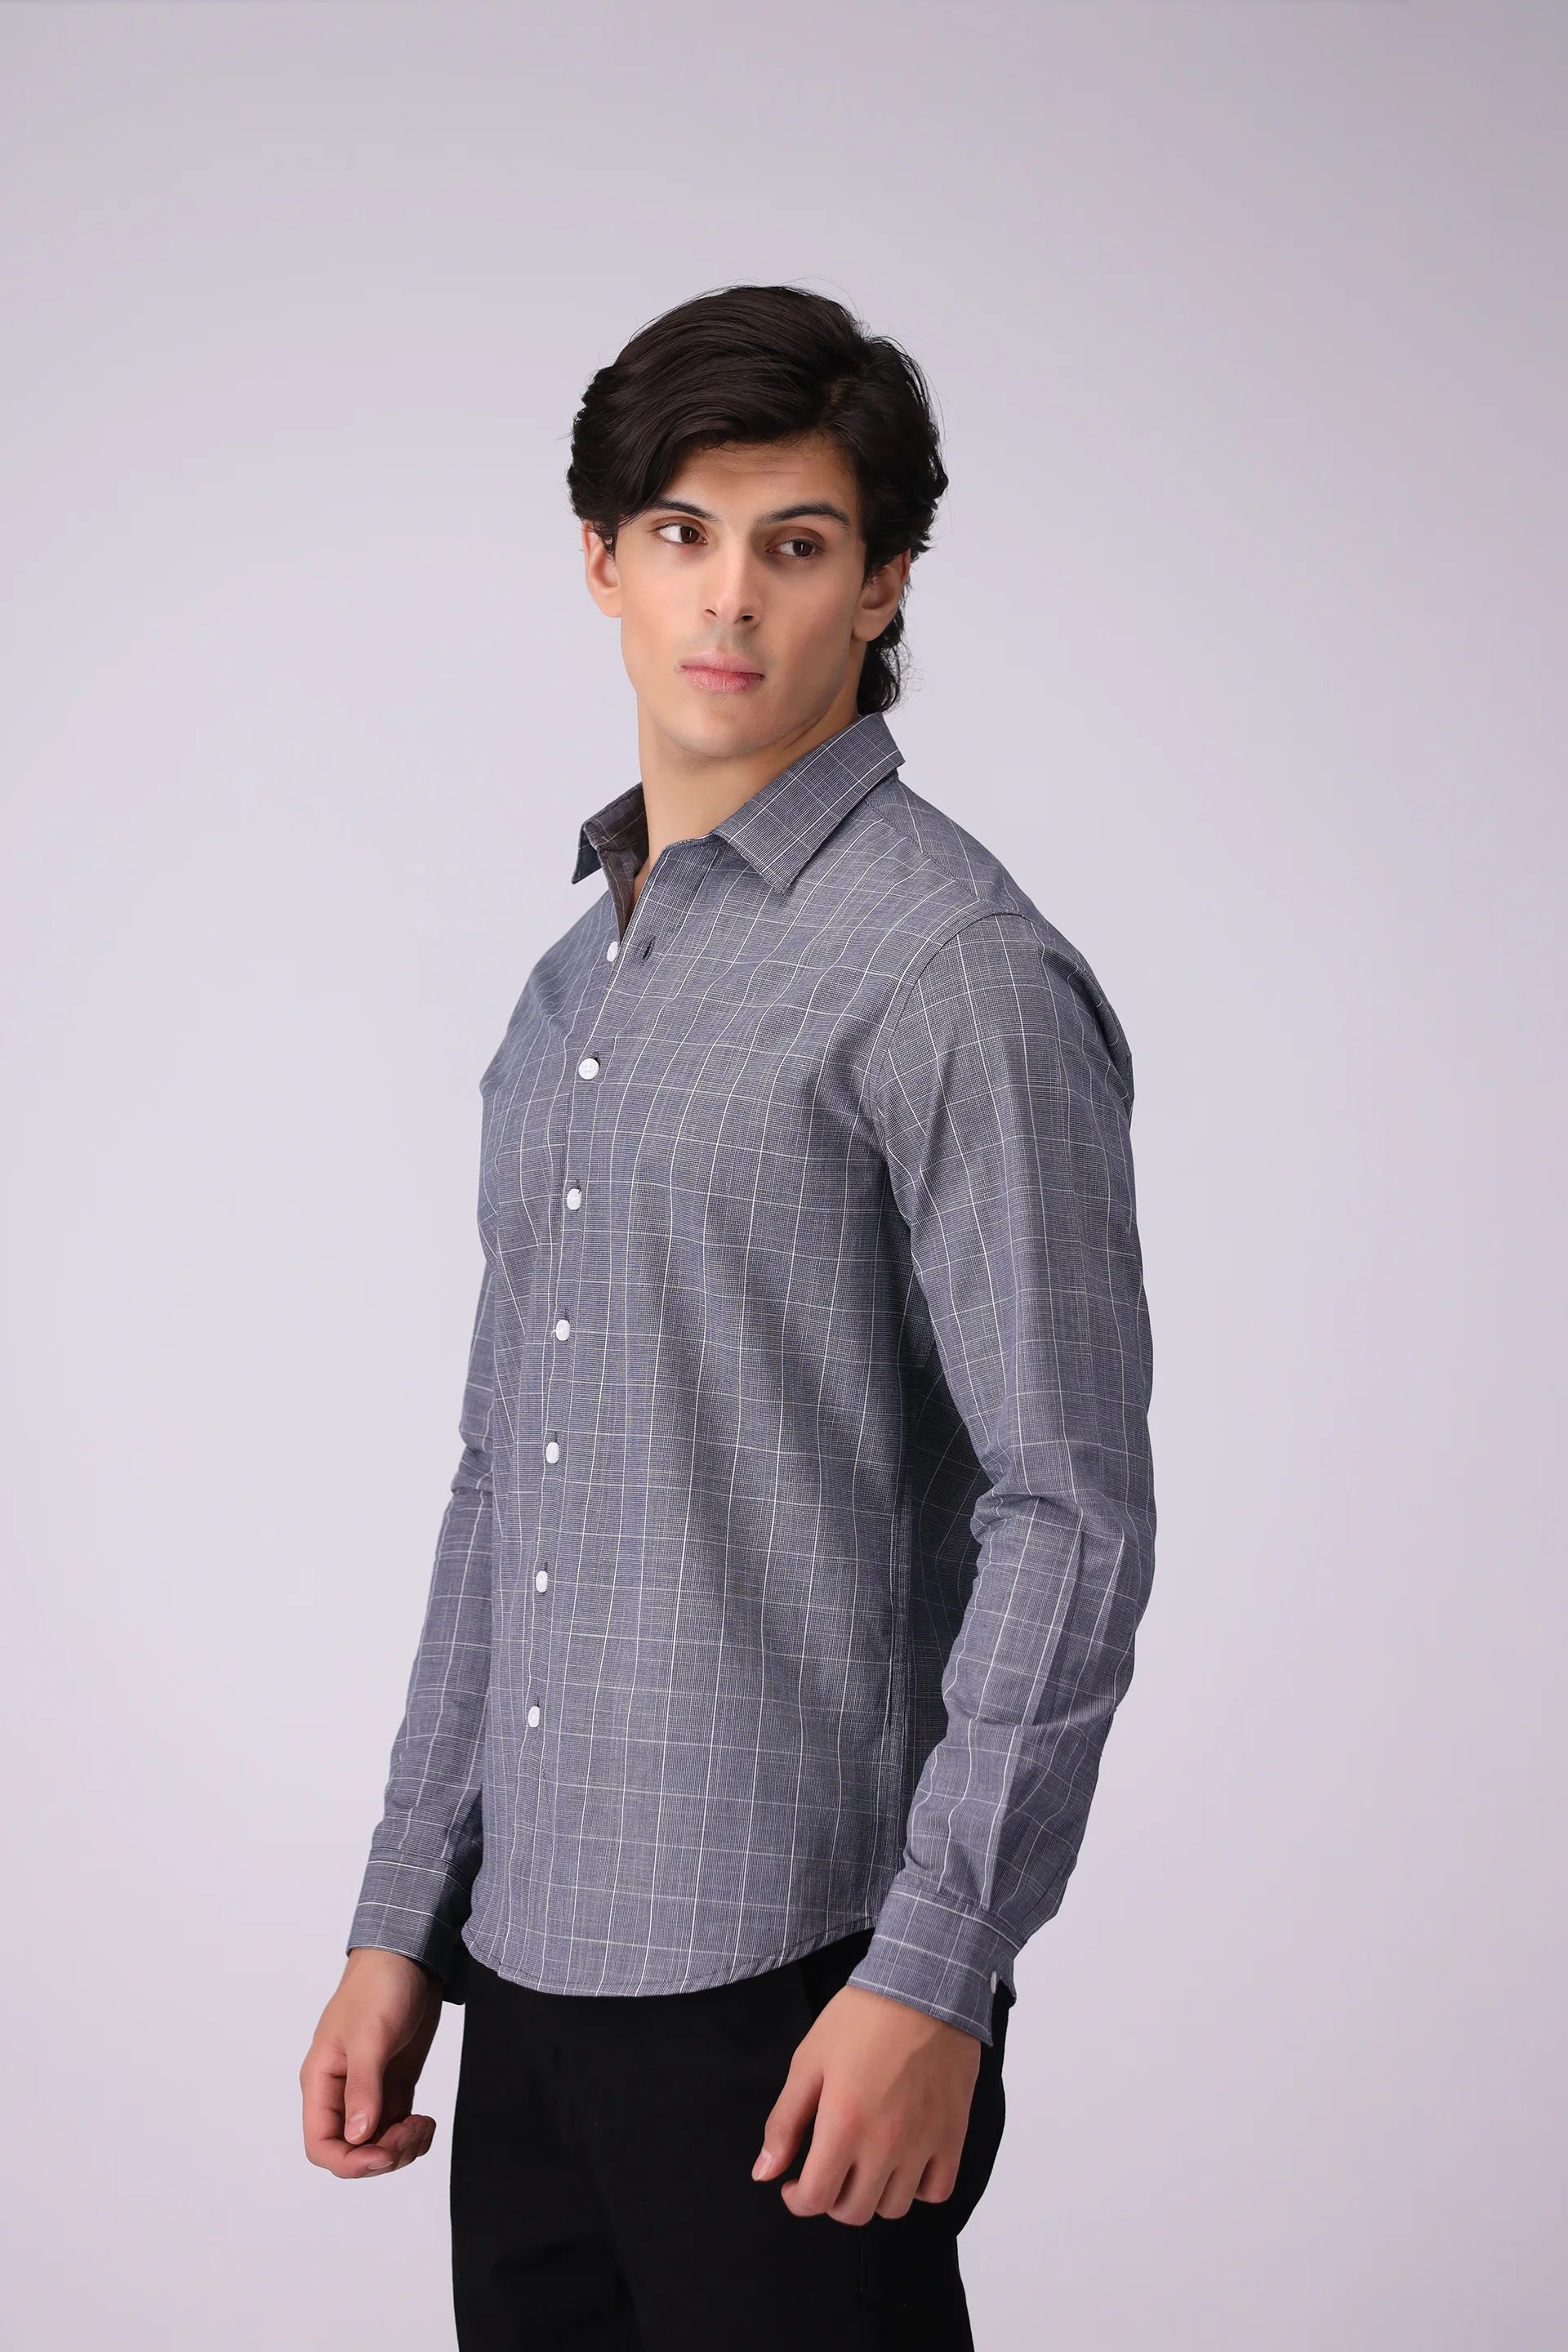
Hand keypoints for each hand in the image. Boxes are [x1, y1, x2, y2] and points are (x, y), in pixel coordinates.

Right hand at [300, 1947, 444, 2178]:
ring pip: (377, 2144)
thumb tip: (359, 2137)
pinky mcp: (394, 2084)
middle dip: (383, 2155)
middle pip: (352, 2151)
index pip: (321, 2143)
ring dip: (401, 2148)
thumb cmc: (379, 1987)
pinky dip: (412, 2136)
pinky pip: (397, 2128)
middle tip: (413, 2131)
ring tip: (424, 2125)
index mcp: (322, 2080)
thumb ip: (363, 2087)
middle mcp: (341, 2091)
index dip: (350, 2161)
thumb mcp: (370, 2035)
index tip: (384, 2154)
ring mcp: (369, 2089)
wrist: (409, 1957)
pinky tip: (427, 2122)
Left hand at [752, 1984, 981, 2225]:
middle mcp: (885, 2145)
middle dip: (831, 2198)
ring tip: (865, 2164)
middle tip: (828, 2168)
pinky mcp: (953, 2135)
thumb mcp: (808, 2061)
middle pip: (854, 2212)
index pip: (816, 2199)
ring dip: (873, 2194)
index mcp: (843, 2125)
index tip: (793, 2183)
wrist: (924, 1987)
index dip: (797, 2199)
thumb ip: (784, 2122)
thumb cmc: (861, 2018)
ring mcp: (923, 2143)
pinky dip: (918, 2187)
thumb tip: (764, 2173)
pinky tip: (904, 2161)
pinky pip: (937, 2190)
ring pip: (894, 2207)